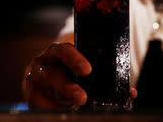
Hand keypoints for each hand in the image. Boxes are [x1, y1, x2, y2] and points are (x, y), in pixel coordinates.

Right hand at [23, 42, 137, 109]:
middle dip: (68, 88)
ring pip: (47, 91)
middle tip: (82, 97)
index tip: (88, 70)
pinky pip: (39, 106)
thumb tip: (130, 93)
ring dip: (63, 101)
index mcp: (58, 51)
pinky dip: (54, 109)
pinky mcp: (31, 96)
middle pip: (53, 75)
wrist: (44, 74)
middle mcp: (43, 63)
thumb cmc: (70, 69)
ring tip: (75, 106)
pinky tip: (65, 111)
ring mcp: (34, 80)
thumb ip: (104, 75)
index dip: (75, 59)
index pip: (64, 50)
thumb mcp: (83, 66)